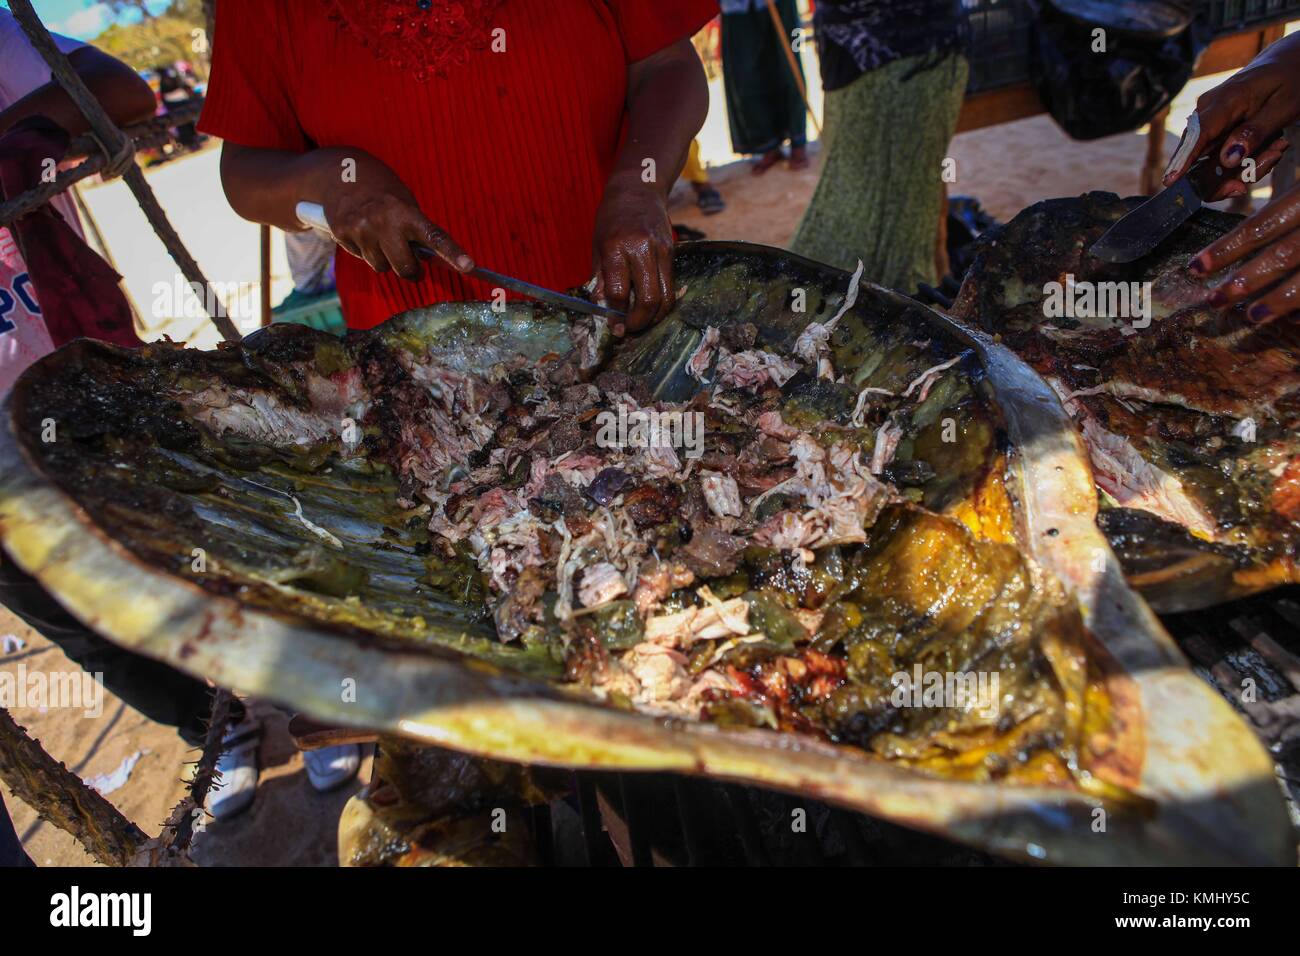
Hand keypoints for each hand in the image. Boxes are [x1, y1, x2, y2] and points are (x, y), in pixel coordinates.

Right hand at [320, 152, 471, 280]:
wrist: (342, 174)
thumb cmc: (383, 193)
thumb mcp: (405, 204)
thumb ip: (415, 231)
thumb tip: (426, 261)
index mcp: (406, 212)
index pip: (435, 237)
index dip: (453, 253)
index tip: (469, 267)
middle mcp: (384, 222)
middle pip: (404, 267)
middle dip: (411, 271)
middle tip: (414, 268)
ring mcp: (361, 229)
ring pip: (381, 267)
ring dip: (385, 260)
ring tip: (380, 238)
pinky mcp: (342, 234)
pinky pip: (361, 258)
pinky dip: (364, 250)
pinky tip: (361, 232)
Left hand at [591, 173, 675, 333]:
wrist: (639, 189)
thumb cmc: (612, 218)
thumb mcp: (598, 246)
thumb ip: (600, 278)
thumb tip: (602, 308)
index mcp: (616, 247)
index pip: (618, 292)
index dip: (615, 314)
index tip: (613, 325)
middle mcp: (641, 249)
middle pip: (647, 299)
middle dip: (639, 322)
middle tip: (629, 329)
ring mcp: (661, 251)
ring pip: (665, 297)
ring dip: (655, 317)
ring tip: (642, 322)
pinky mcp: (672, 253)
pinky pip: (671, 286)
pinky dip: (662, 302)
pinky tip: (651, 306)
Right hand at [1162, 34, 1299, 199]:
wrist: (1289, 59)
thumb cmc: (1291, 77)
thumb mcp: (1284, 106)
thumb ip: (1255, 132)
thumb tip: (1228, 159)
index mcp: (1225, 101)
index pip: (1197, 136)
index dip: (1183, 161)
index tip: (1170, 182)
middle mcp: (1208, 111)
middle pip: (1203, 157)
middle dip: (1234, 173)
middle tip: (1272, 160)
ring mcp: (1209, 119)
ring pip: (1214, 161)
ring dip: (1247, 165)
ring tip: (1277, 149)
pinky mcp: (1215, 127)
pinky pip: (1221, 154)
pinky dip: (1245, 159)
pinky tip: (1268, 148)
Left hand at [1191, 178, 1299, 323]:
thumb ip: (1290, 206)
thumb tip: (1249, 239)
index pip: (1261, 224)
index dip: (1226, 248)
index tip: (1194, 267)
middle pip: (1283, 254)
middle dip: (1245, 280)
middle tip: (1213, 300)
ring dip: (1280, 300)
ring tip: (1251, 316)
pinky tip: (1296, 319)